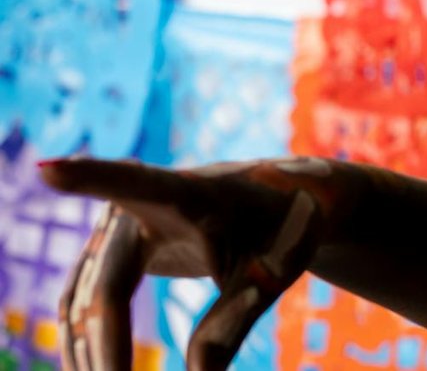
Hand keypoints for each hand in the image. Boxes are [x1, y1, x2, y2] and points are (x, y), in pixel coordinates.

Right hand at [40, 156, 347, 370]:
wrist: (280, 204)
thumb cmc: (281, 228)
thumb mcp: (269, 271)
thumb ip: (232, 321)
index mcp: (187, 191)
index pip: (132, 183)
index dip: (89, 177)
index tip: (48, 172)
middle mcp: (139, 205)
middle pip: (106, 287)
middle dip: (107, 344)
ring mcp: (119, 228)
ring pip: (87, 301)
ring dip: (89, 349)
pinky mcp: (115, 251)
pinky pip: (89, 301)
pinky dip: (90, 338)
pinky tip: (95, 368)